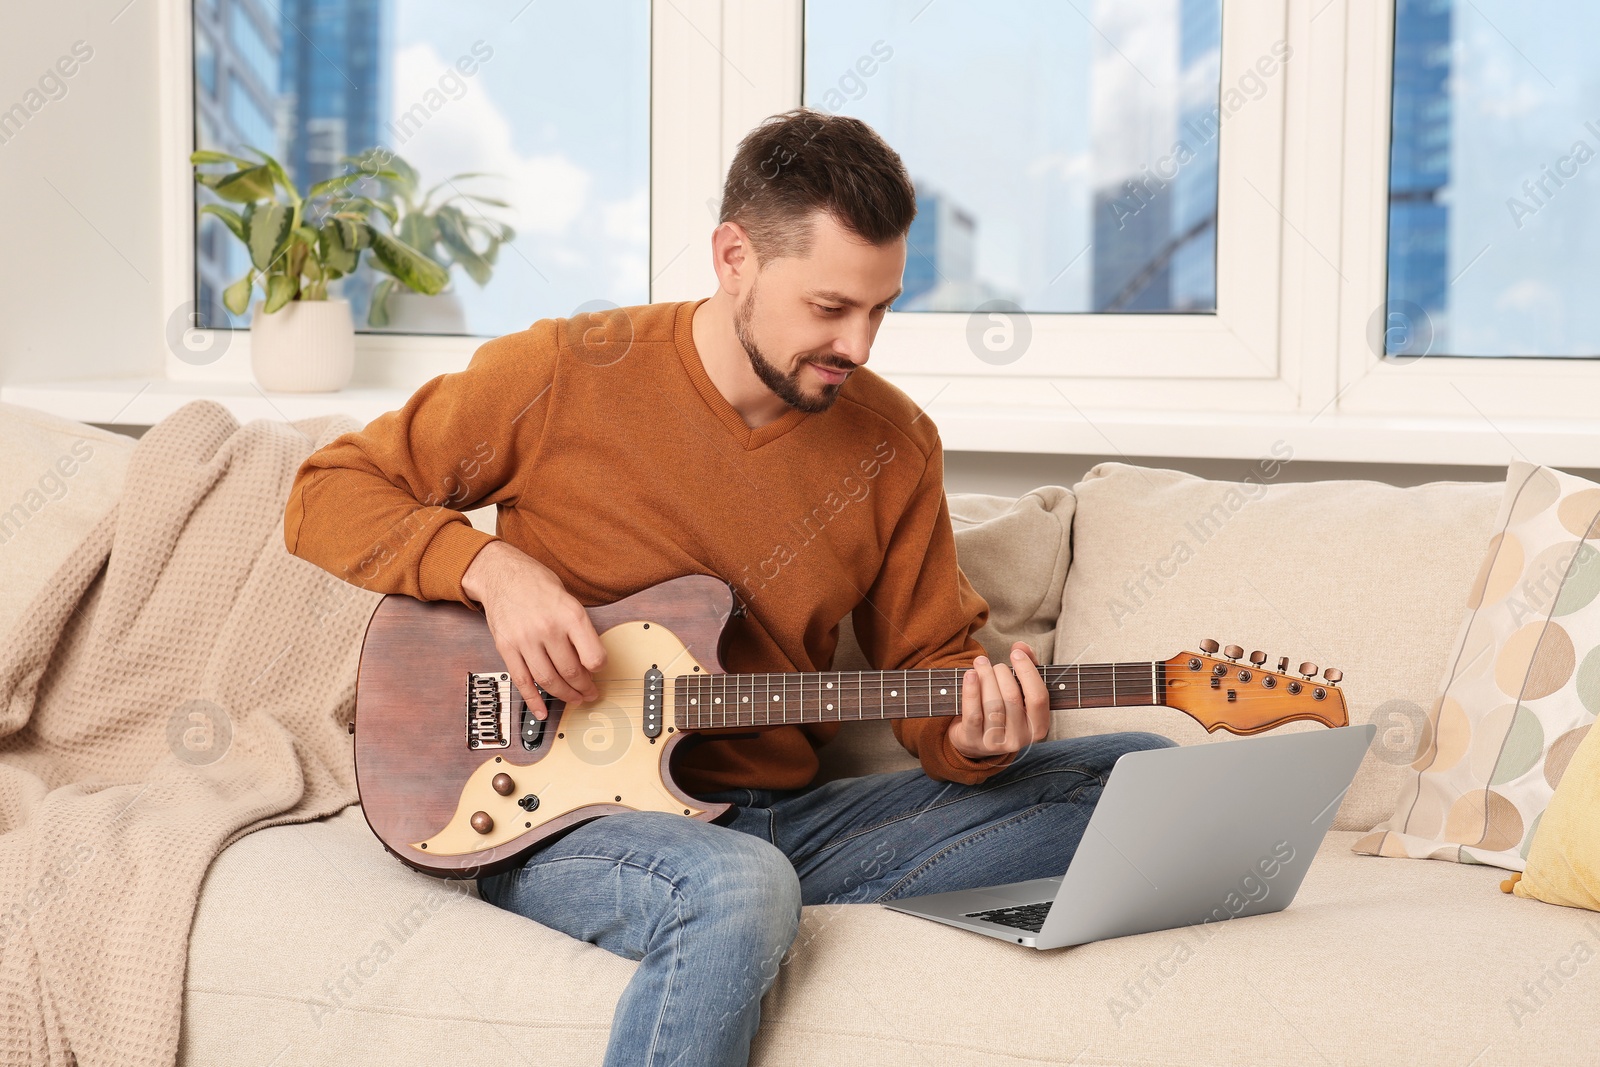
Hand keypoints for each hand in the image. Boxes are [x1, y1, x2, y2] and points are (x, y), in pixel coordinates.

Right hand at [460, 540, 605, 712]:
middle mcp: (548, 628)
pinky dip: (533, 700)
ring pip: (548, 680)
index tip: (598, 671)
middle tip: (590, 693)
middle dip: (584, 688)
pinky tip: (542, 711)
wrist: (501, 573)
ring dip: (564, 695)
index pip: (594, 657)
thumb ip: (579, 628)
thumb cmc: (537, 583)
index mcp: (570, 615)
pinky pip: (521, 681)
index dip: (599, 669)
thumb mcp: (568, 598)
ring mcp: (525, 640)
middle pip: (571, 672)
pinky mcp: (506, 648)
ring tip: (573, 699)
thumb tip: (590, 660)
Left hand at [946, 642, 1049, 760]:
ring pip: (993, 704)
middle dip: (1002, 673)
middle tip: (994, 664)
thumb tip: (1021, 647)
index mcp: (1038, 727)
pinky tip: (970, 674)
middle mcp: (1019, 739)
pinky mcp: (973, 740)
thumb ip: (1027, 665)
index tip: (1016, 653)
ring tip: (980, 663)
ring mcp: (996, 743)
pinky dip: (971, 690)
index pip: (1038, 697)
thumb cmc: (1003, 708)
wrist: (974, 737)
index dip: (1028, 672)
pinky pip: (973, 713)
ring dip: (985, 677)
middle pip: (1012, 697)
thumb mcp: (1020, 690)